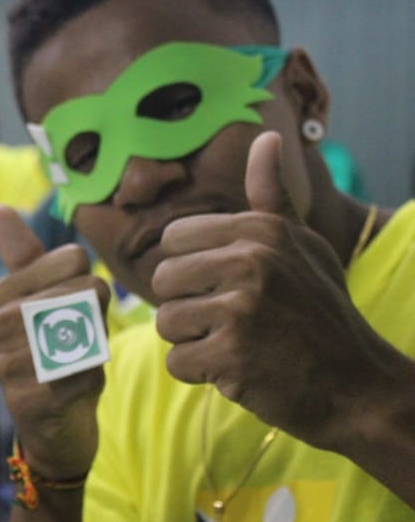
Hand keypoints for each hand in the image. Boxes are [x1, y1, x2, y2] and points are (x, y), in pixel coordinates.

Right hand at [0, 205, 110, 479]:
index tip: (68, 309)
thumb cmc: (51, 353)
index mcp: (0, 293)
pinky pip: (87, 370)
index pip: (74, 258)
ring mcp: (10, 361)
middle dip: (97, 316)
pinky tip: (75, 387)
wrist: (53, 427)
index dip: (87, 283)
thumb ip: (20, 253)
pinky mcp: (29, 398)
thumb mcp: (36, 299)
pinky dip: (93, 378)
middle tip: (76, 340)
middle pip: (88, 288)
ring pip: (90, 326)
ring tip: (74, 361)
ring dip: (95, 347)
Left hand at [153, 131, 375, 448]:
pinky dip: (200, 374)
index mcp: (260, 230)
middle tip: (231, 322)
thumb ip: (270, 196)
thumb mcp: (302, 245)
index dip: (190, 269)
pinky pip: (177, 362)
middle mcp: (251, 262)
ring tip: (236, 344)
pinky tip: (237, 369)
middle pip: (163, 280)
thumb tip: (264, 136)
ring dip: (192, 341)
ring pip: (165, 322)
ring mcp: (242, 309)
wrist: (358, 384)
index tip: (224, 286)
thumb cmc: (320, 311)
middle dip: (187, 306)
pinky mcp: (233, 356)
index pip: (174, 239)